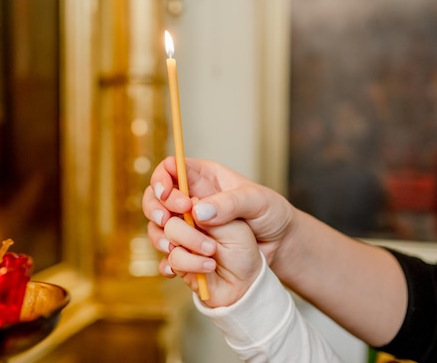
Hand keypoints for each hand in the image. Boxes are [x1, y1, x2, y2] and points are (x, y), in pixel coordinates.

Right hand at [143, 156, 295, 280]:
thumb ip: (228, 204)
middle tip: (167, 220)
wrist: (281, 247)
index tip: (169, 196)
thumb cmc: (272, 214)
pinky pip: (168, 254)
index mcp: (204, 178)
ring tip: (172, 245)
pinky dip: (166, 260)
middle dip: (155, 207)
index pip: (170, 169)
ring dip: (159, 235)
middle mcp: (191, 199)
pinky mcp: (189, 248)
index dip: (162, 180)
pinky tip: (173, 266)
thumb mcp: (257, 201)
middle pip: (156, 196)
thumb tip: (196, 211)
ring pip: (157, 225)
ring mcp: (188, 225)